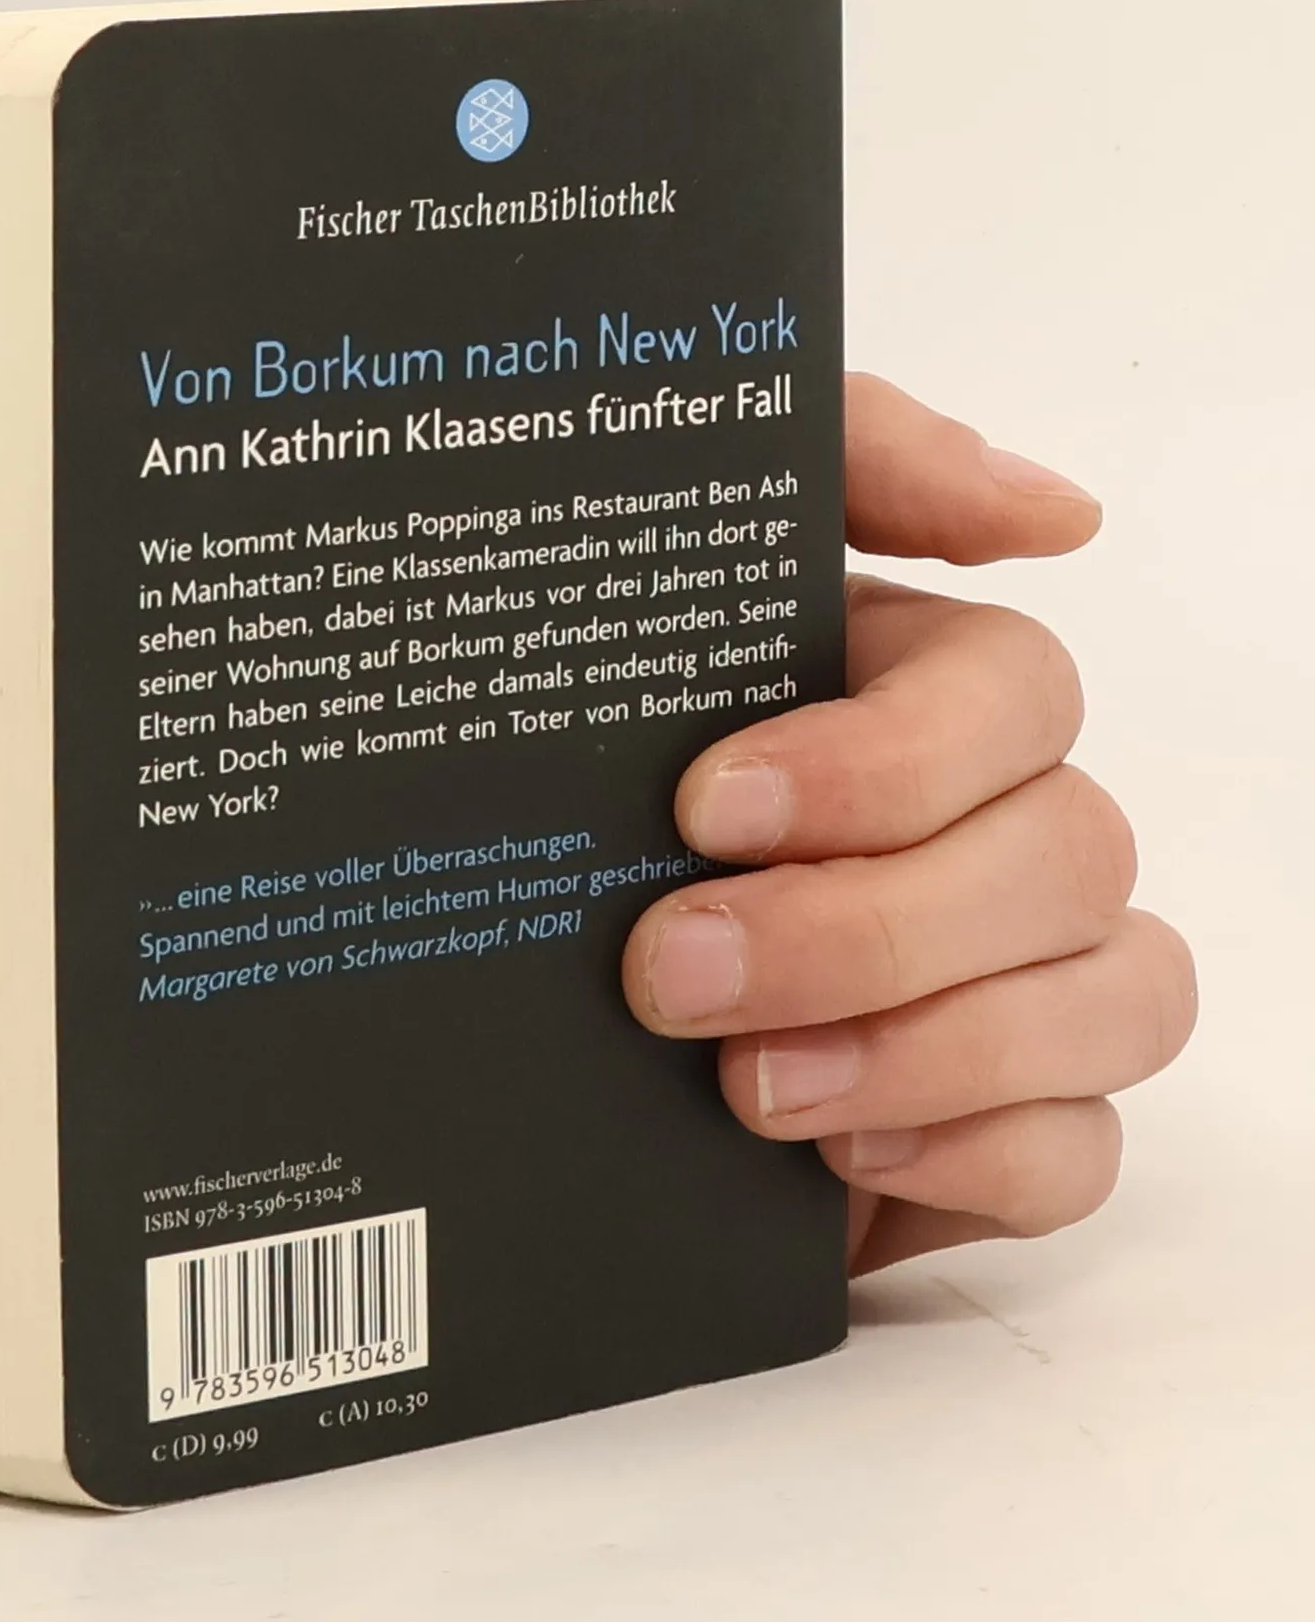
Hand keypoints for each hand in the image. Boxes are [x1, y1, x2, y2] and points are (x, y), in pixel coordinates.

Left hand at [621, 375, 1196, 1273]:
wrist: (500, 996)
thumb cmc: (594, 774)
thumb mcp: (660, 576)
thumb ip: (850, 466)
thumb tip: (1051, 506)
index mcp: (918, 700)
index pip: (1012, 690)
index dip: (888, 758)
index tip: (708, 808)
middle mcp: (996, 829)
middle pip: (1069, 852)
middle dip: (866, 927)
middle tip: (672, 970)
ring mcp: (1022, 982)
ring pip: (1120, 997)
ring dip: (934, 1047)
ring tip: (746, 1088)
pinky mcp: (1004, 1129)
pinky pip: (1084, 1151)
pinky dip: (976, 1151)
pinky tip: (837, 1155)